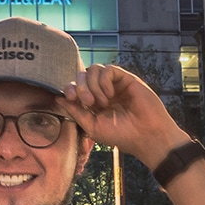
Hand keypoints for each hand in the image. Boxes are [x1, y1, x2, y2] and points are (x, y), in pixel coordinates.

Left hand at [54, 64, 187, 167]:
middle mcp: (102, 91)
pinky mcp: (126, 79)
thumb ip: (75, 112)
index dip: (69, 88)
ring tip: (101, 102)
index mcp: (93, 103)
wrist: (145, 135)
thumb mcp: (92, 126)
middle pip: (82, 76)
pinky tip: (110, 95)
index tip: (70, 98)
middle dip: (80, 87)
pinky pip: (108, 70)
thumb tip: (58, 98)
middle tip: (89, 103)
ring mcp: (114, 84)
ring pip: (93, 70)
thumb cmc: (120, 135)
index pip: (75, 87)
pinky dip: (104, 81)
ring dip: (92, 85)